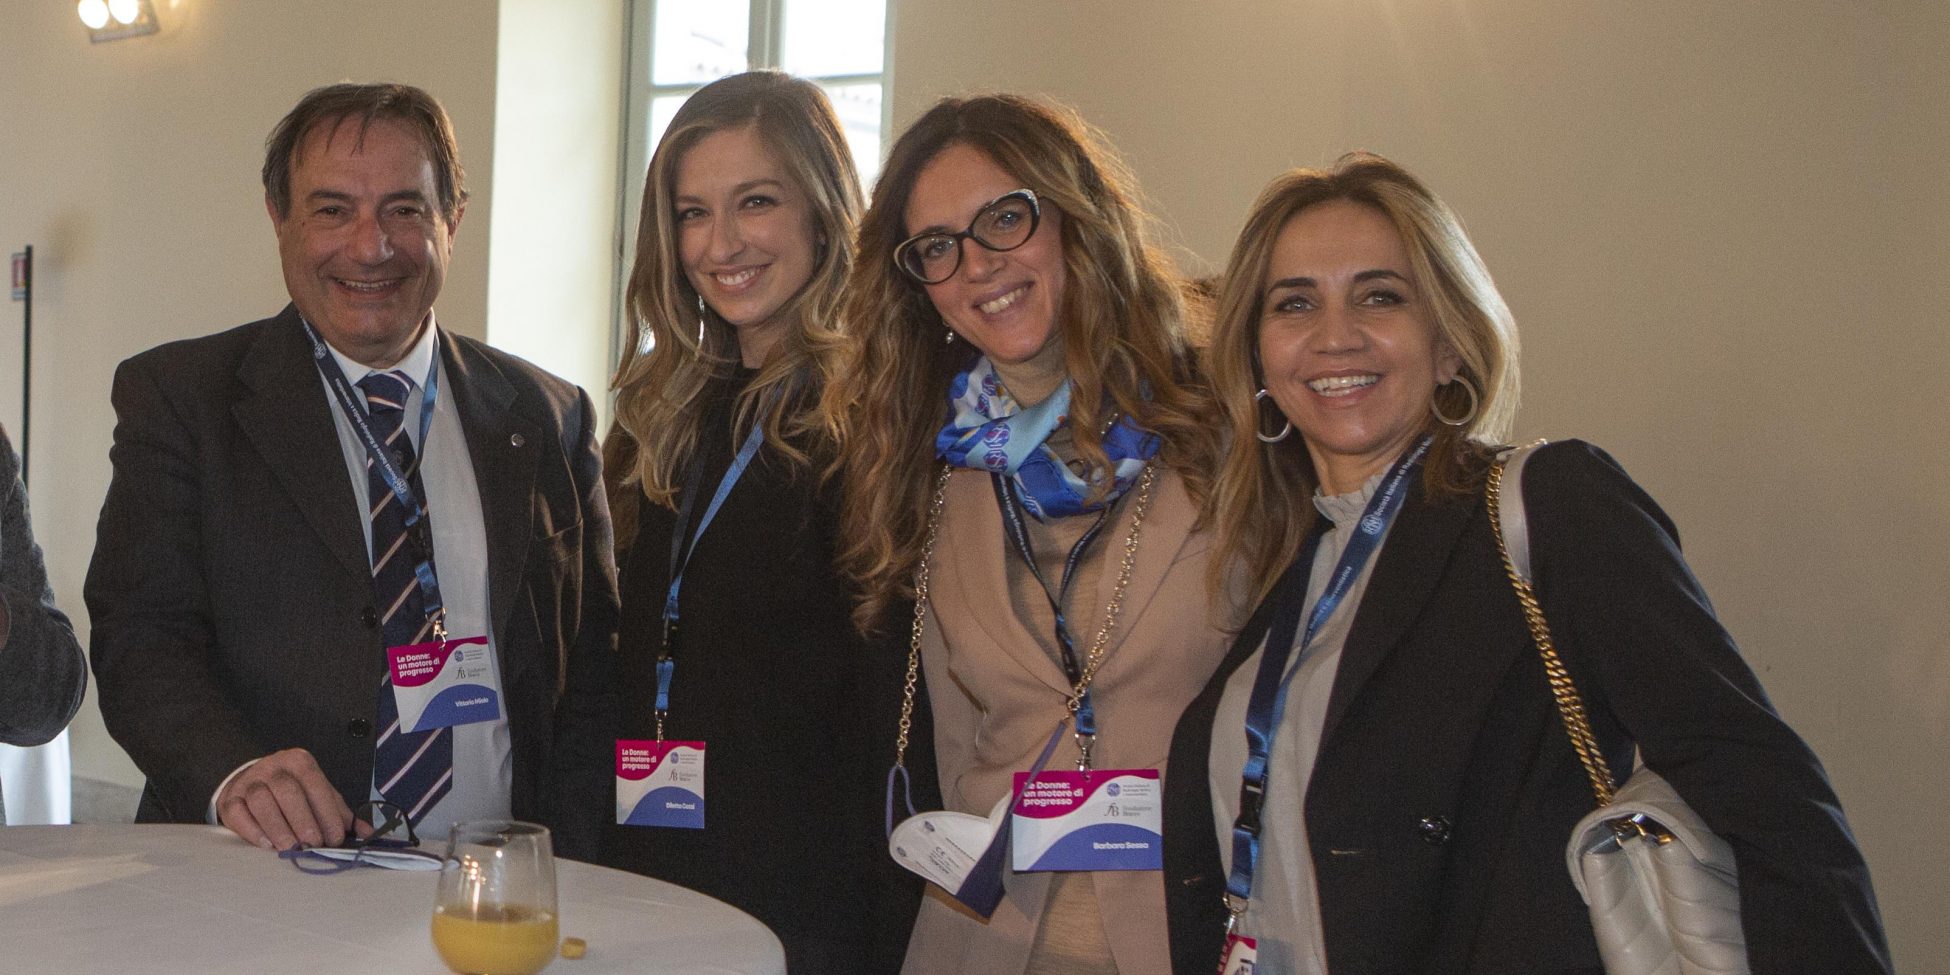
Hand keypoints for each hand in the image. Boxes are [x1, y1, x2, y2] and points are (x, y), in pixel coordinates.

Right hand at [216, 748, 368, 850]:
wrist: (251, 781)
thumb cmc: (292, 792)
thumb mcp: (318, 795)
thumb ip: (339, 812)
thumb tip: (367, 833)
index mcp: (299, 761)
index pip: (315, 784)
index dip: (326, 812)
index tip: (334, 838)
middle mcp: (273, 767)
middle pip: (287, 791)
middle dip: (303, 820)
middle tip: (312, 845)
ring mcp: (249, 781)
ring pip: (261, 801)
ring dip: (278, 827)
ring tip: (290, 849)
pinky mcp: (229, 798)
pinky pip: (237, 813)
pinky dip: (252, 830)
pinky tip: (266, 845)